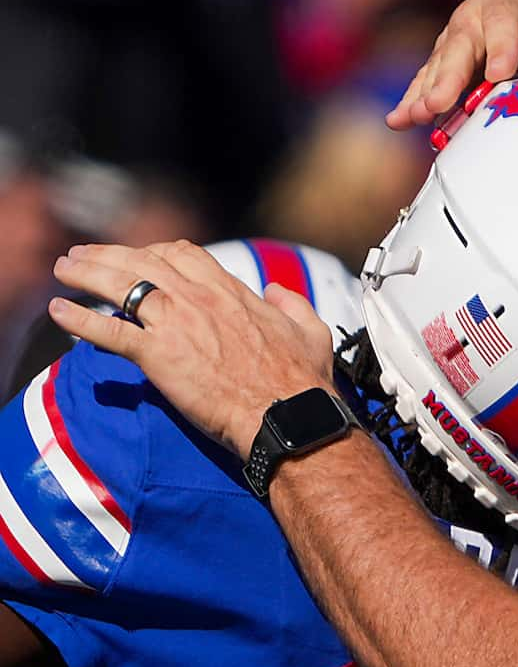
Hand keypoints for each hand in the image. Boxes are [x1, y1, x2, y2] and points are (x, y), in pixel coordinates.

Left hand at [49, 241, 335, 459]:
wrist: (286, 414)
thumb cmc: (302, 380)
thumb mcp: (310, 330)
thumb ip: (293, 303)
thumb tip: (277, 290)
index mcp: (232, 291)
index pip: (184, 254)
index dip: (156, 252)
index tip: (141, 258)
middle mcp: (200, 298)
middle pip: (143, 260)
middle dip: (109, 254)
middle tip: (85, 256)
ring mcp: (177, 323)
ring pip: (120, 284)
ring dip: (86, 273)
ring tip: (64, 271)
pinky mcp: (158, 355)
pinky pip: (109, 329)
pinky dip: (79, 320)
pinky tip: (58, 312)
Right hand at [386, 0, 517, 130]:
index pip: (502, 17)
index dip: (500, 44)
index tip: (500, 73)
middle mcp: (476, 13)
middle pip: (460, 42)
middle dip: (450, 74)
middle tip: (441, 103)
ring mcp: (459, 37)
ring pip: (439, 63)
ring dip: (424, 91)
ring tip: (411, 117)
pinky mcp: (450, 60)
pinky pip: (429, 78)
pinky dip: (413, 99)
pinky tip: (398, 120)